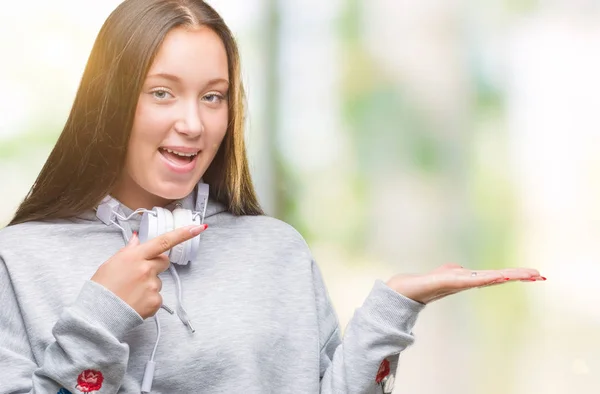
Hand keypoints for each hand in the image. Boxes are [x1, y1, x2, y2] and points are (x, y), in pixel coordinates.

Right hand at [91, 224, 207, 318]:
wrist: (98, 314)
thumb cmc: (102, 287)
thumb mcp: (111, 263)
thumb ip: (129, 250)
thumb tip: (137, 239)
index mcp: (135, 256)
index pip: (164, 241)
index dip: (183, 233)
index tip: (199, 227)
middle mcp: (146, 268)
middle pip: (164, 261)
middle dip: (156, 265)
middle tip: (139, 275)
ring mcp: (153, 285)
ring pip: (159, 281)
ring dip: (149, 285)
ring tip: (131, 292)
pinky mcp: (156, 301)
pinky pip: (157, 297)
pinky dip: (148, 300)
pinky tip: (135, 302)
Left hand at [385, 263, 544, 304]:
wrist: (409, 288)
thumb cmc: (428, 282)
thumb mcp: (446, 272)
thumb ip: (455, 271)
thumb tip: (461, 270)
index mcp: (471, 278)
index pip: (498, 275)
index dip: (516, 275)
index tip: (536, 274)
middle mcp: (469, 281)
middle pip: (497, 277)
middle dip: (518, 276)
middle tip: (540, 275)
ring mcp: (460, 282)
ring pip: (486, 278)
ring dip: (505, 275)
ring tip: (524, 274)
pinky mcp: (447, 282)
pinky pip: (468, 279)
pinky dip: (481, 278)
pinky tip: (495, 276)